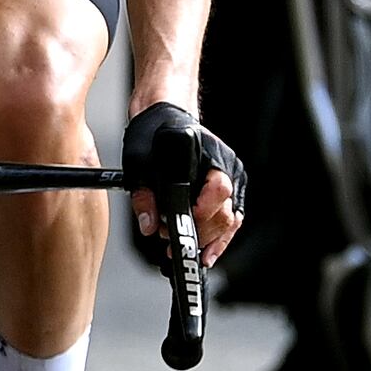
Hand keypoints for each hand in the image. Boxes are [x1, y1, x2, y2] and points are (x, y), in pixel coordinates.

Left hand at [123, 98, 243, 264]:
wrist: (162, 117)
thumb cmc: (152, 134)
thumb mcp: (137, 162)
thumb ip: (143, 195)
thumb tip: (149, 225)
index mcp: (207, 151)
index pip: (218, 190)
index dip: (200, 215)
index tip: (178, 230)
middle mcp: (226, 163)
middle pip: (227, 210)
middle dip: (200, 232)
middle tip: (170, 239)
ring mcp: (233, 174)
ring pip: (233, 218)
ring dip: (210, 239)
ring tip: (188, 252)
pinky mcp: (231, 185)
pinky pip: (232, 217)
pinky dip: (219, 236)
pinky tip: (207, 252)